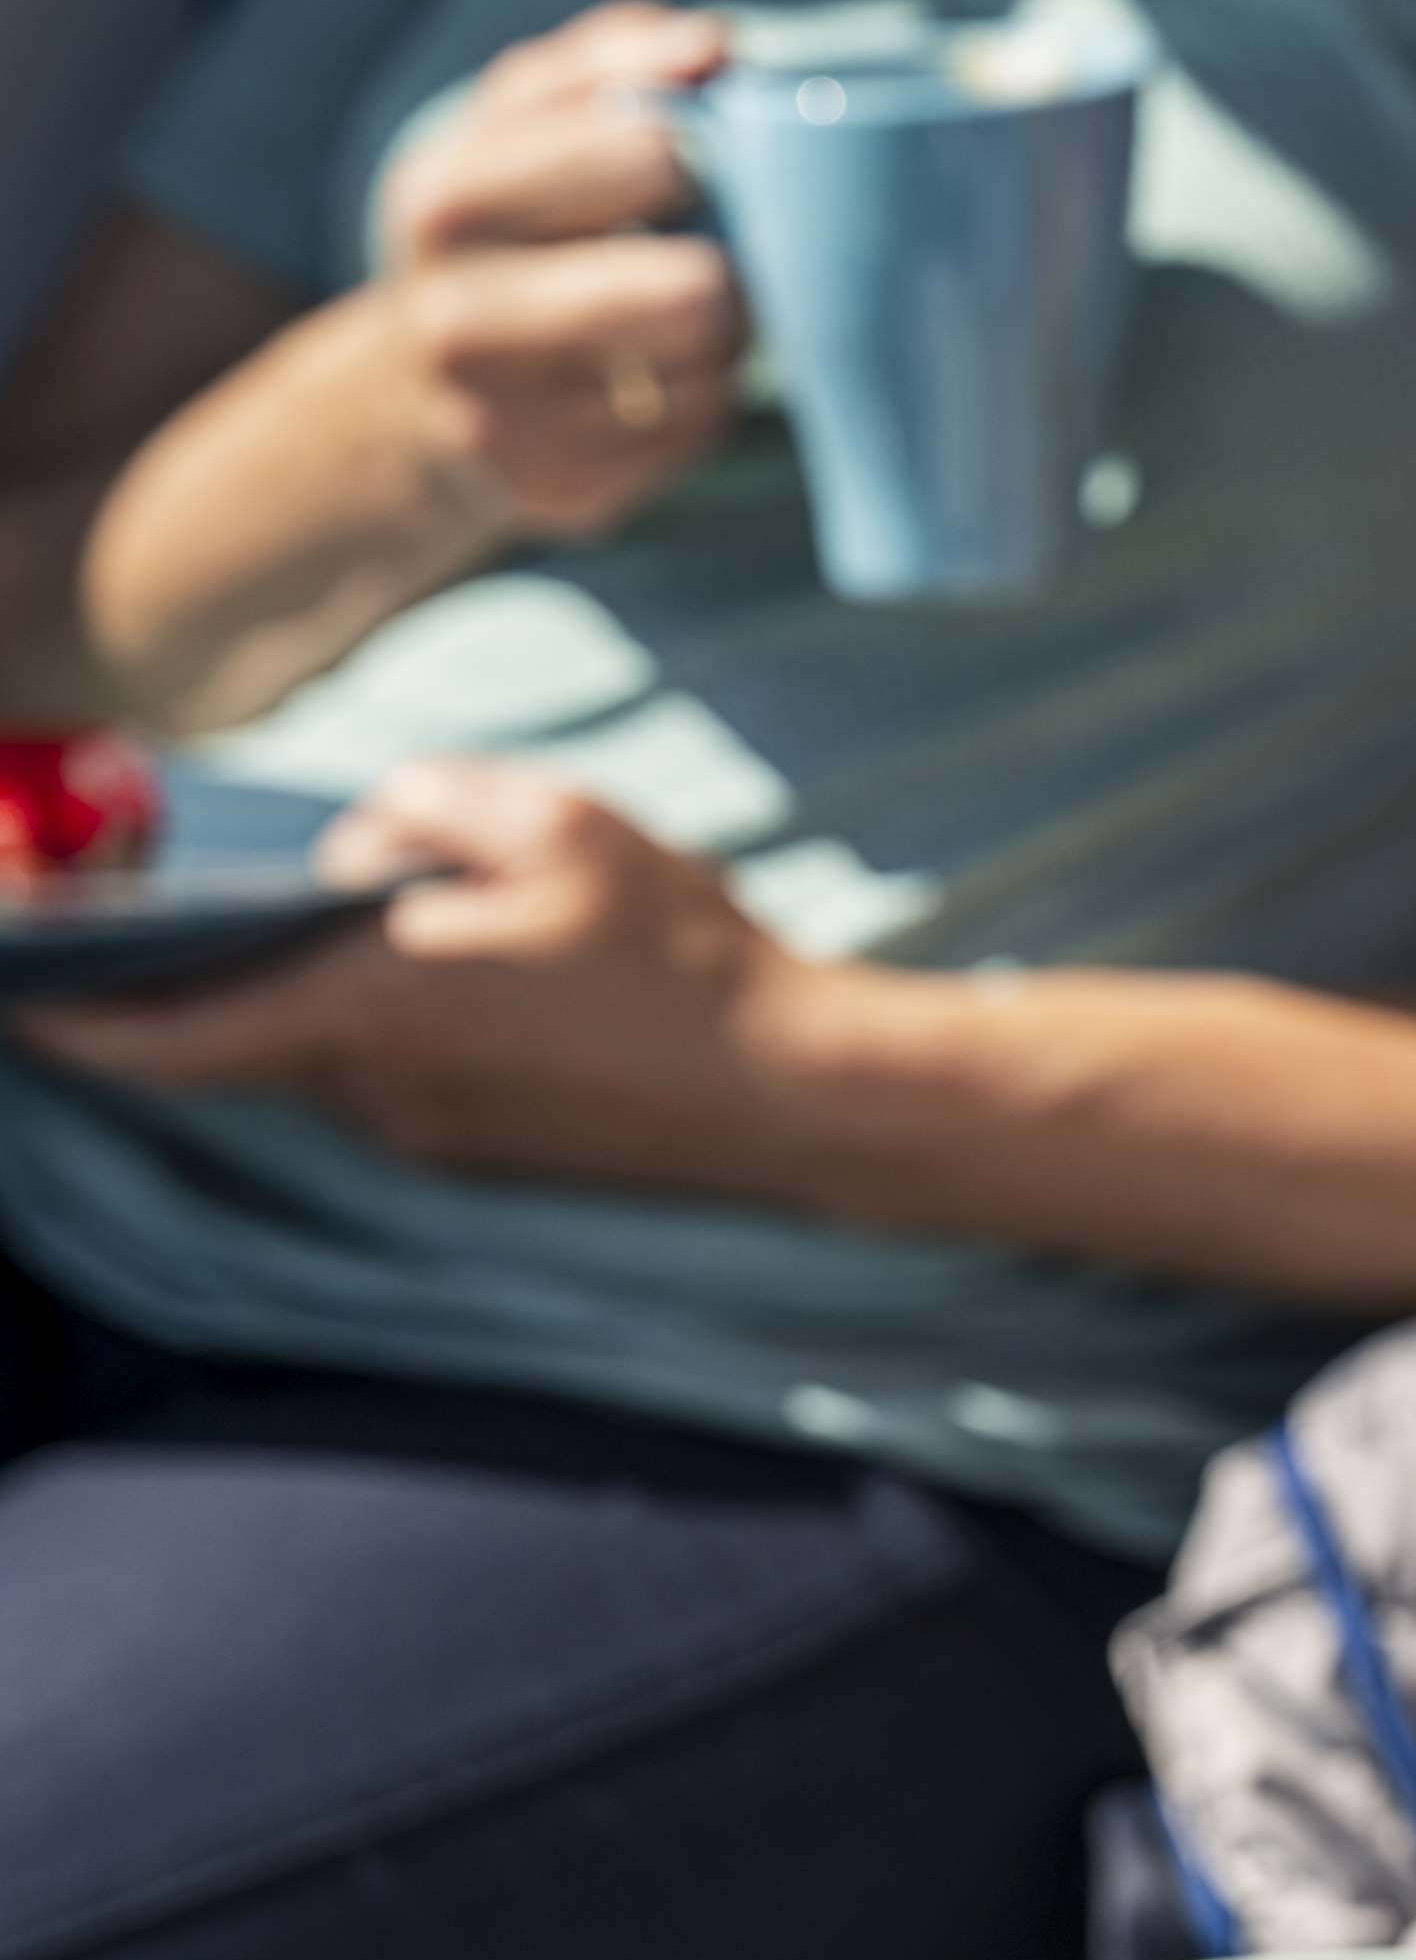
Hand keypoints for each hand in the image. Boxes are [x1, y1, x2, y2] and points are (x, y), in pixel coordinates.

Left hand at [14, 759, 818, 1191]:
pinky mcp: (485, 1151)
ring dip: (341, 983)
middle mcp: (379, 1092)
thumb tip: (364, 854)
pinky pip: (398, 1072)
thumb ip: (427, 807)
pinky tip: (490, 968)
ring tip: (431, 914)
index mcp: (374, 1009)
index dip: (79, 1020)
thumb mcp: (557, 822)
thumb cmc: (679, 956)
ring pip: (331, 1044)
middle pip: (251, 1028)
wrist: (795, 1096)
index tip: (21, 998)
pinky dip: (402, 1018)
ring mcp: (431, 1135)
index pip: (173, 1034)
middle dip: (230, 966)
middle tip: (222, 900)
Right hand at [373, 1, 745, 541]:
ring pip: (708, 374)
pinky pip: (697, 436)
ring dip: (725, 344)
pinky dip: (704, 403)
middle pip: (693, 294)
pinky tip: (664, 380)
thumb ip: (613, 61)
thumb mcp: (520, 122)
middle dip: (729, 271)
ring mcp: (511, 426)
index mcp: (448, 201)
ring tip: (688, 319)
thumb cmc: (501, 227)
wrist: (413, 398)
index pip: (643, 155)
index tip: (697, 158)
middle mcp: (462, 323)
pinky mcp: (566, 496)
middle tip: (719, 255)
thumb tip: (716, 49)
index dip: (698, 154)